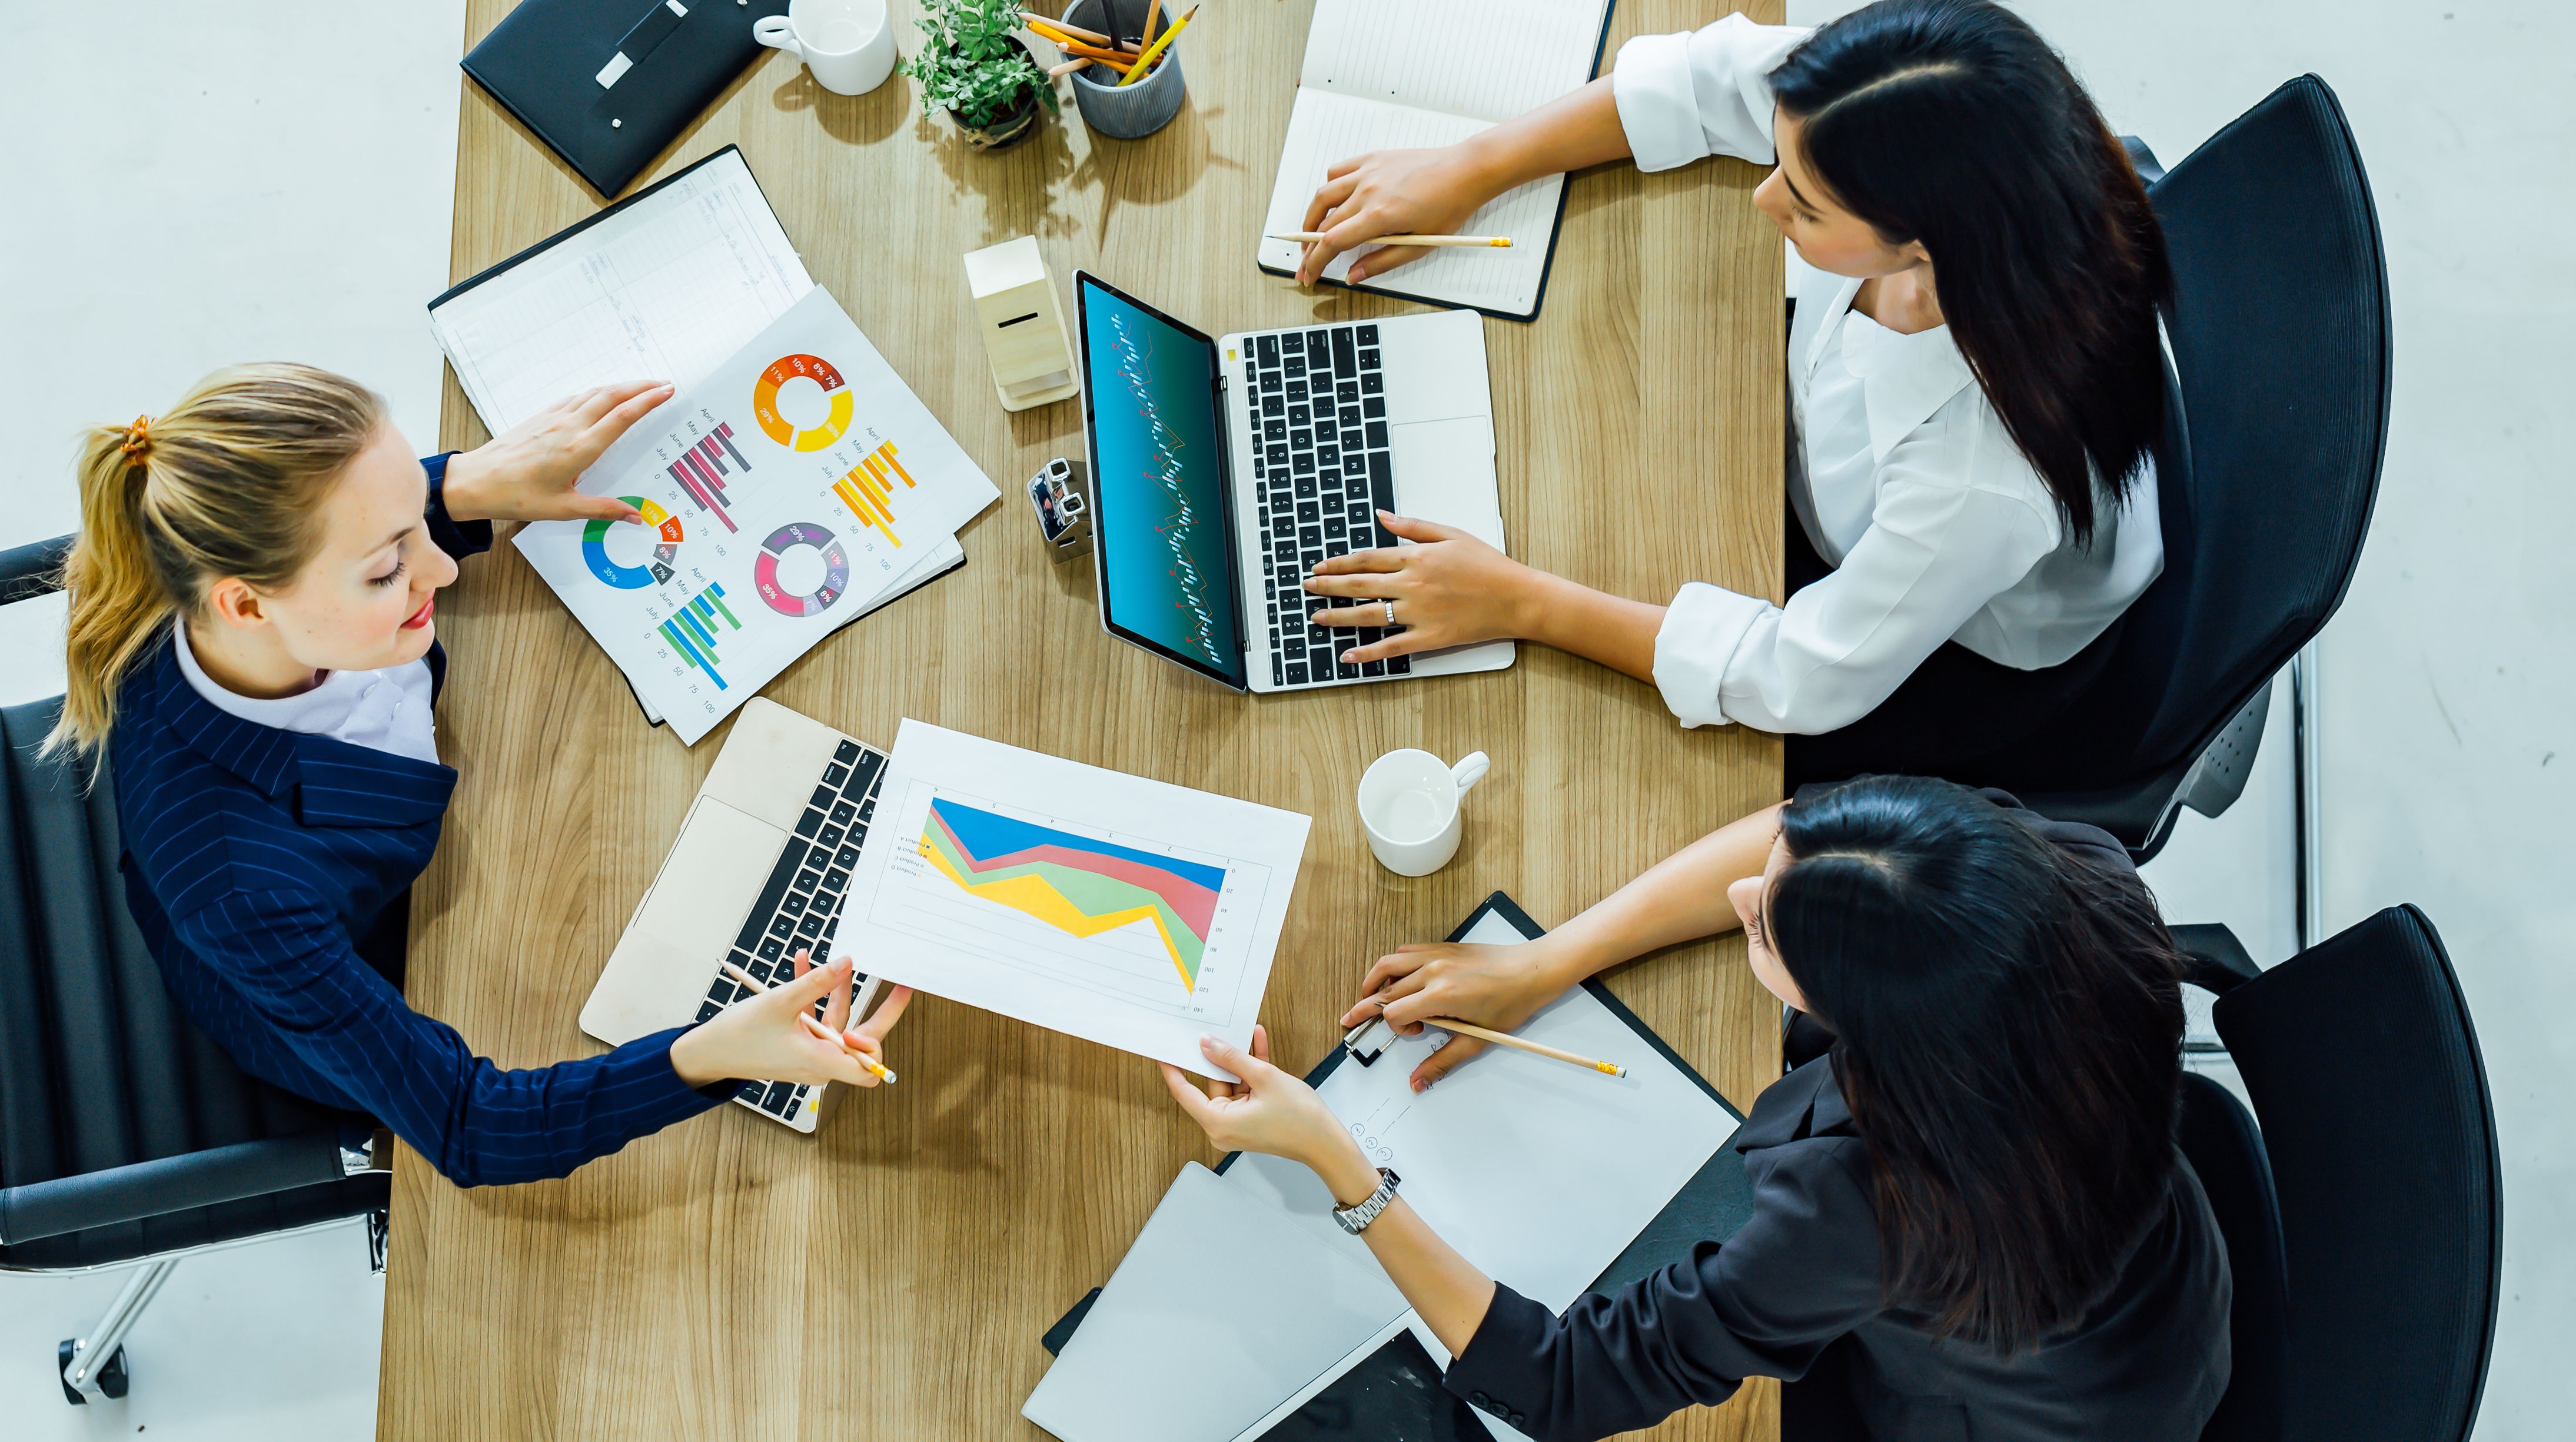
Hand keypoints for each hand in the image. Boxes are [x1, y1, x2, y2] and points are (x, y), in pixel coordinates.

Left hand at [440, 381, 674, 523]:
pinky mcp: (542, 417)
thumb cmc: (515, 496)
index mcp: (579, 449)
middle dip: (641, 387)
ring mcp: (554, 418)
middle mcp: (568, 427)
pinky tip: (601, 395)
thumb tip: (634, 516)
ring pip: (594, 392)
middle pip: (612, 396)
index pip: (622, 417)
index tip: (667, 391)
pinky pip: (576, 397)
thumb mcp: (563, 509)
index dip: (647, 401)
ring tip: (640, 386)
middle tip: (663, 384)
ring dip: (621, 386)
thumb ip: (602, 509)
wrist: (475, 481)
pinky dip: (596, 392)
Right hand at [669, 951, 914, 1090]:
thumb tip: (847, 963)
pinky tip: (803, 965)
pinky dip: (812, 996)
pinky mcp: (799, 1044)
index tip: (887, 1016)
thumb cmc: (739, 1036)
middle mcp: (820, 1061)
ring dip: (831, 989)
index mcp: (821, 1062)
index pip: (868, 1069)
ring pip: (835, 1020)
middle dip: (879, 1006)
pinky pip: (816, 1019)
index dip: (880, 1046)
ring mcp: (810, 1053)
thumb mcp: (781, 1002)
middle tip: (901, 985)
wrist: (708, 1052)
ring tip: (824, 960)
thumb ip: (816, 982)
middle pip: (862, 1038)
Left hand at [1161, 1027, 1374, 1197]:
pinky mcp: (1250, 1120)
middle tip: (1211, 1031)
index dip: (1172, 1068)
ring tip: (1245, 1033)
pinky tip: (1258, 1044)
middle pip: (1211, 1084)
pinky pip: (1244, 1090)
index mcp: (1218, 1122)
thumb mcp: (1264, 1077)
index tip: (1164, 1050)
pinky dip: (1250, 1071)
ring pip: (1230, 1083)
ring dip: (1239, 1060)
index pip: (1183, 1092)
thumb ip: (1232, 1058)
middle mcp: (1222, 1127)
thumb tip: (1208, 1044)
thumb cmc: (1300, 1119)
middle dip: (1217, 1057)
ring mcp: (1237, 1124)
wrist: (1327, 1143)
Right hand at [1296, 146, 1498, 284]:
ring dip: (1312, 217)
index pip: (1332, 243)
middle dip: (1309, 247)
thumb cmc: (1449, 206)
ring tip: (1312, 233)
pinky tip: (1334, 201)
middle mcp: (1368, 191)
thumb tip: (1354, 276)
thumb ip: (1381, 262)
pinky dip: (1329, 187)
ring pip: (1324, 195)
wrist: (1465, 171)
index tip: (1307, 275)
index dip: (1314, 263)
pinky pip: (1339, 171)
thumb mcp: (1418, 245)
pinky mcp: (1373, 158)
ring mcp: (1368, 172)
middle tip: (1307, 262)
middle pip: (1323, 222)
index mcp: (1379, 215)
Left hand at [1303, 513, 1546, 664]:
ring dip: (1338, 616)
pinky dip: (1368, 653)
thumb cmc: (1487, 565)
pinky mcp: (1429, 638)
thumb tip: (1382, 516)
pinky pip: (1391, 648)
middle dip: (1329, 586)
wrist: (1516, 597)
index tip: (1320, 566)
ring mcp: (1418, 613)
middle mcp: (1412, 585)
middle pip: (1360, 585)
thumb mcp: (1451, 534)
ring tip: (1317, 616)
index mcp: (1416, 557)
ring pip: (1368, 615)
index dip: (1339, 562)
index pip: (1367, 558)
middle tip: (1307, 587)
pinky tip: (1348, 655)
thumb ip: (1413, 526)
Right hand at [1342, 938, 1582, 1091]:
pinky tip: (1397, 978)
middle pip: (1385, 990)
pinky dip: (1394, 965)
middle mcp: (1433, 971)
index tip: (1415, 1032)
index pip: (1394, 1012)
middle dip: (1368, 1007)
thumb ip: (1442, 1061)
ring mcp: (1436, 955)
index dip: (1396, 1028)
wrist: (1533, 970)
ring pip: (1388, 964)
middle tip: (1351, 1019)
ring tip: (1367, 995)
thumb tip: (1419, 1082)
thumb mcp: (1477, 1039)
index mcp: (1441, 995)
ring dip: (1373, 981)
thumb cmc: (1511, 1002)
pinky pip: (1406, 952)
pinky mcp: (1442, 947)